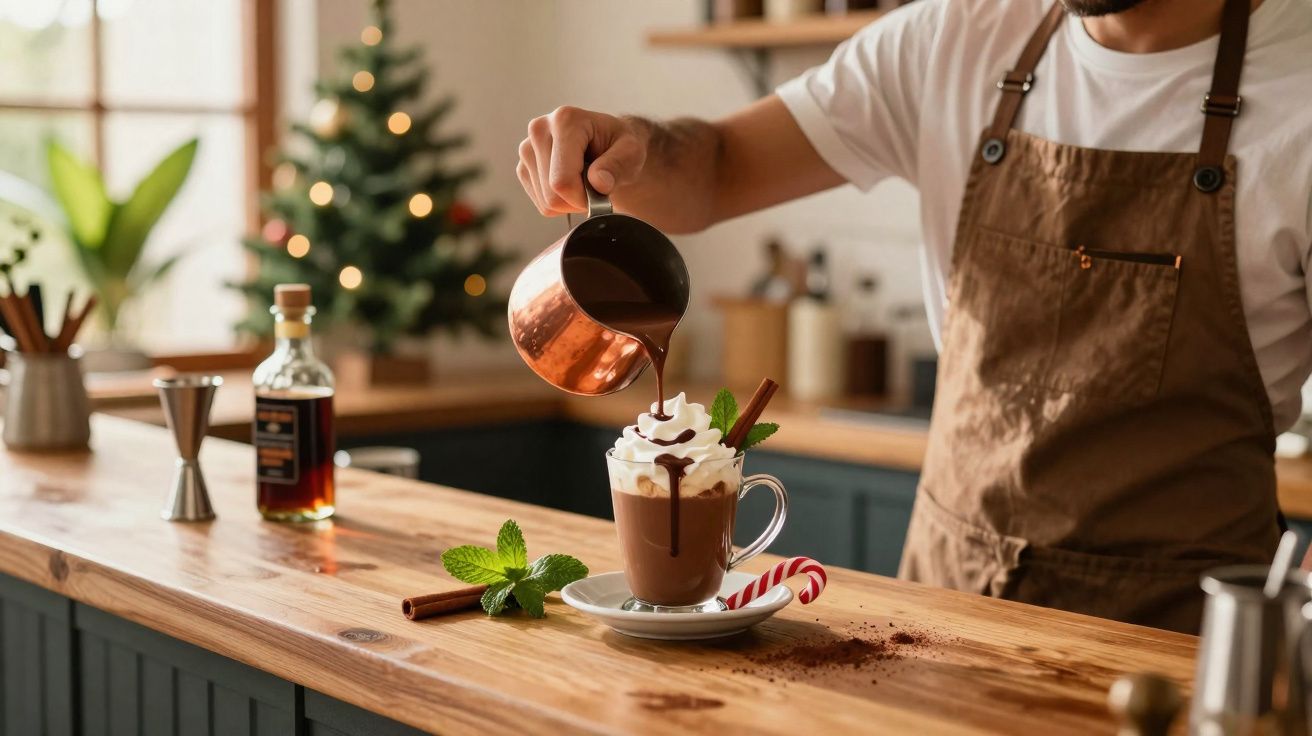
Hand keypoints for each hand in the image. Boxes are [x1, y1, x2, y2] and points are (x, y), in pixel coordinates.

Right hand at [517, 106, 647, 216]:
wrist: (607, 143)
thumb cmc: (619, 145)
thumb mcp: (632, 152)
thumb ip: (618, 164)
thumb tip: (598, 182)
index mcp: (565, 120)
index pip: (562, 180)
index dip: (584, 197)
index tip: (602, 190)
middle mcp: (539, 130)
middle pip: (552, 194)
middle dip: (578, 200)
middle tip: (595, 185)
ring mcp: (527, 148)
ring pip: (545, 202)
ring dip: (569, 202)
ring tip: (584, 181)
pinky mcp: (523, 166)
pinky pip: (540, 203)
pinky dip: (560, 203)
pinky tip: (571, 183)